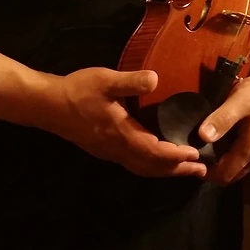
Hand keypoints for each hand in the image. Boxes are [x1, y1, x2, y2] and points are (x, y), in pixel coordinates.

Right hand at [46, 67, 206, 178]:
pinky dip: (151, 166)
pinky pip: (133, 164)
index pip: (155, 152)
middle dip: (177, 170)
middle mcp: (117, 149)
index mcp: (122, 134)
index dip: (176, 156)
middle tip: (201, 171)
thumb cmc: (78, 91)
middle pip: (152, 167)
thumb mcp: (106, 81)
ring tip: (185, 169)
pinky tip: (157, 159)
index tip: (196, 155)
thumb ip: (131, 82)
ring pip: (142, 168)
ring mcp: (109, 152)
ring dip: (165, 170)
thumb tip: (155, 79)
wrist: (48, 105)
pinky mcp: (104, 150)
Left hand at [198, 63, 249, 184]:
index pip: (225, 175)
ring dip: (228, 163)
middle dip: (216, 170)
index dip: (207, 173)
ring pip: (243, 168)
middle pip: (234, 175)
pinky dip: (239, 156)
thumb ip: (221, 119)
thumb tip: (202, 136)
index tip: (195, 161)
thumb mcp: (239, 100)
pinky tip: (233, 138)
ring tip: (215, 145)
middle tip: (202, 153)